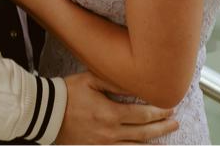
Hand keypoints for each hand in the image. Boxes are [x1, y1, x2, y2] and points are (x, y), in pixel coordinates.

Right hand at [57, 71, 178, 143]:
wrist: (44, 113)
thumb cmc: (67, 93)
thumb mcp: (91, 80)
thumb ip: (115, 82)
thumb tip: (135, 82)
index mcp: (110, 114)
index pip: (142, 114)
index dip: (159, 112)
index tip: (171, 108)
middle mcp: (109, 133)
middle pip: (143, 133)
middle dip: (162, 128)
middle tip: (175, 123)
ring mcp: (102, 145)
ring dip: (151, 142)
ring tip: (163, 138)